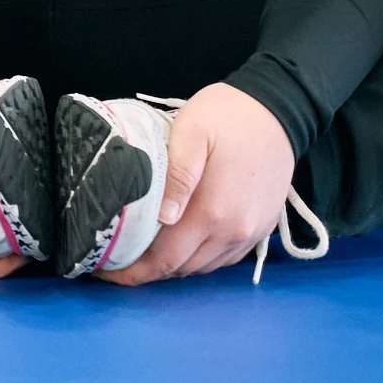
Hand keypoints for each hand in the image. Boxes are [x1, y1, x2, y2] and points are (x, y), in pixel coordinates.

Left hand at [94, 82, 295, 285]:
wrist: (279, 110)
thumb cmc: (227, 116)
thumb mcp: (190, 133)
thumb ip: (176, 177)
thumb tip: (162, 218)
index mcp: (211, 211)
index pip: (165, 259)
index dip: (133, 272)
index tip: (104, 272)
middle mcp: (234, 231)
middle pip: (183, 269)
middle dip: (147, 271)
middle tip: (116, 260)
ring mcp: (251, 232)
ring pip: (204, 266)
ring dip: (174, 265)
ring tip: (144, 252)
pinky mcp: (262, 227)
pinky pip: (226, 257)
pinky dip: (200, 258)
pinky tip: (182, 243)